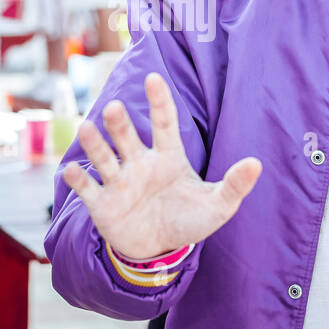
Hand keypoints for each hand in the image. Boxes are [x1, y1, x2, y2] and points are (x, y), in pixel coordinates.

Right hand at [62, 73, 261, 259]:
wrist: (158, 250)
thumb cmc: (188, 220)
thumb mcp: (217, 206)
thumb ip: (235, 185)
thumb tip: (256, 164)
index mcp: (168, 157)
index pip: (164, 123)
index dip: (159, 101)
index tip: (153, 78)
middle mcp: (139, 163)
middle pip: (127, 137)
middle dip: (120, 123)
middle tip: (115, 107)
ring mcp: (119, 182)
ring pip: (103, 158)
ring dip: (95, 144)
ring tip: (86, 129)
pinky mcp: (102, 205)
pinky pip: (88, 189)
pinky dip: (78, 181)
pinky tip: (71, 171)